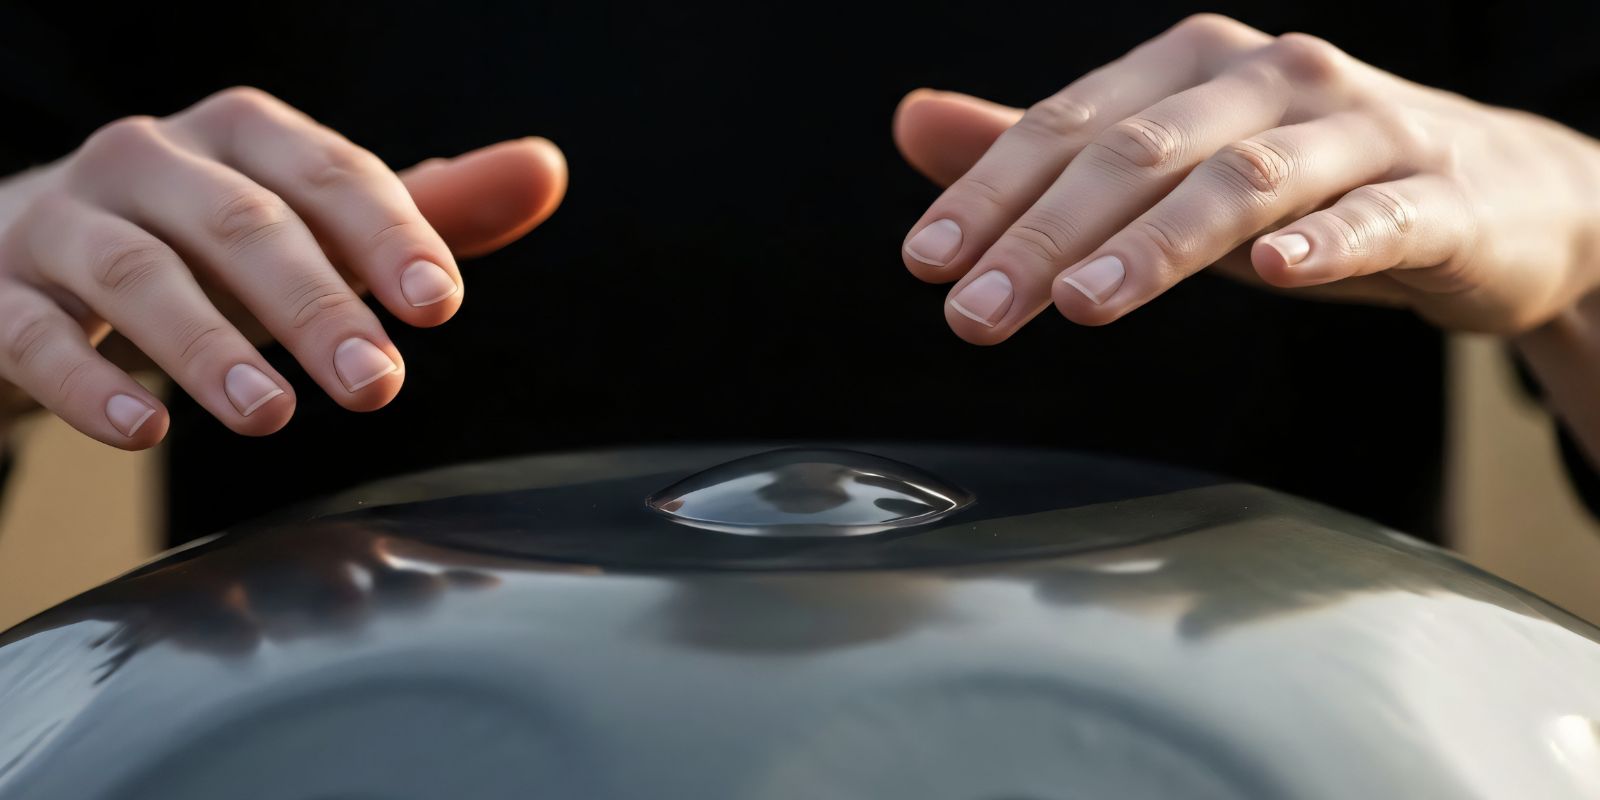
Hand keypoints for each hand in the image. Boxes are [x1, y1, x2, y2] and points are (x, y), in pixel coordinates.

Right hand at [0, 87, 566, 448]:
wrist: (26, 263)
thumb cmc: (201, 245)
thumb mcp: (311, 224)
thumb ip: (422, 209)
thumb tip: (544, 170)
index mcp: (239, 136)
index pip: (327, 174)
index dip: (386, 233)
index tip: (437, 304)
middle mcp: (148, 160)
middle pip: (241, 222)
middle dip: (316, 304)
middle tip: (377, 385)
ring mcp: (60, 221)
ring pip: (136, 271)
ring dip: (208, 347)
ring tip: (271, 415)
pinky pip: (31, 331)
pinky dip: (86, 382)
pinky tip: (145, 432)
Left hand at [893, 14, 1599, 343]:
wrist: (1491, 196)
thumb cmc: (1304, 183)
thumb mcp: (1169, 164)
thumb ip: (1047, 152)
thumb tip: (913, 122)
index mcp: (1194, 65)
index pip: (1073, 125)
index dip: (992, 190)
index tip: (927, 261)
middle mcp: (1272, 78)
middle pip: (1142, 150)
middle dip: (1048, 233)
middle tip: (975, 310)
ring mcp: (1360, 131)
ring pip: (1246, 179)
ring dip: (1157, 242)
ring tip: (1081, 303)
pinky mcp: (1438, 196)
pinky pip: (1378, 217)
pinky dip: (1327, 243)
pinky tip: (1275, 274)